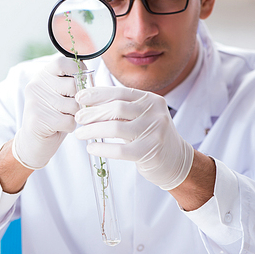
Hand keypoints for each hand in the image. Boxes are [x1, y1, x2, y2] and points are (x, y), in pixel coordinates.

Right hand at [12, 57, 83, 168]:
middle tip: (70, 108)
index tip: (80, 82)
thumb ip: (73, 83)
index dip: (77, 70)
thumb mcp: (61, 95)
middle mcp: (36, 85)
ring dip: (75, 115)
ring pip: (74, 105)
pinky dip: (70, 127)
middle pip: (73, 85)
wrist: (33, 143)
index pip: (62, 62)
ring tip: (63, 118)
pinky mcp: (38, 118)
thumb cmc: (54, 116)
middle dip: (79, 100)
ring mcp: (35, 101)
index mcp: (43, 75)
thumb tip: (89, 78)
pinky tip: (60, 127)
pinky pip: (69, 120)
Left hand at [74, 86, 193, 189]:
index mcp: (151, 100)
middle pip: (117, 108)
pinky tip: (91, 148)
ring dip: (93, 130)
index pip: (120, 92)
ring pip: (116, 128)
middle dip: (93, 113)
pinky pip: (120, 149)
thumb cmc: (151, 137)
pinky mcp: (150, 152)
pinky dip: (102, 148)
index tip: (80, 97)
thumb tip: (88, 104)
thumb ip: (122, 109)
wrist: (176, 161)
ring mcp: (154, 132)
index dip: (98, 94)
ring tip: (80, 134)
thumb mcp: (142, 117)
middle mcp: (155, 113)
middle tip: (78, 118)